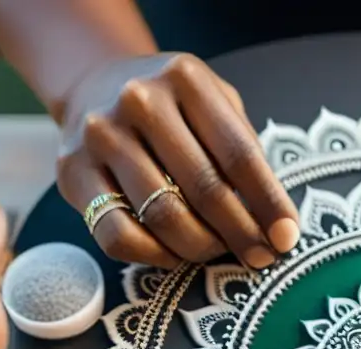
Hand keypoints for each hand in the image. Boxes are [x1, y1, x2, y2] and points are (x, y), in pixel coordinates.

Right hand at [57, 53, 298, 268]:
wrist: (95, 85)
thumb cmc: (174, 107)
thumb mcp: (215, 104)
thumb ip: (243, 150)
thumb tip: (276, 222)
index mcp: (185, 78)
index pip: (239, 154)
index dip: (268, 203)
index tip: (288, 237)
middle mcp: (138, 101)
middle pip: (204, 188)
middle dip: (241, 232)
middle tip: (261, 257)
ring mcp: (100, 136)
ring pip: (163, 216)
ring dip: (201, 247)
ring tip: (219, 252)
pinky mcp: (72, 172)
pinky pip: (119, 235)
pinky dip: (155, 256)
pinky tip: (176, 256)